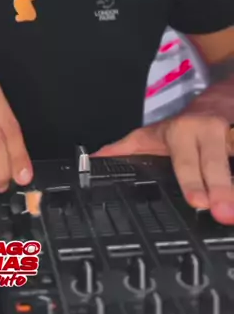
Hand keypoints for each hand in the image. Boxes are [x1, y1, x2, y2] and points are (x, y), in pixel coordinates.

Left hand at [92, 113, 233, 224]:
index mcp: (182, 134)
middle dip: (222, 190)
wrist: (219, 99)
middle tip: (224, 214)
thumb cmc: (183, 126)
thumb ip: (125, 150)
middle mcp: (208, 133)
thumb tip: (93, 161)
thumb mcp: (152, 136)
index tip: (198, 202)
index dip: (192, 181)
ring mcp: (231, 136)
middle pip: (216, 164)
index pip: (186, 161)